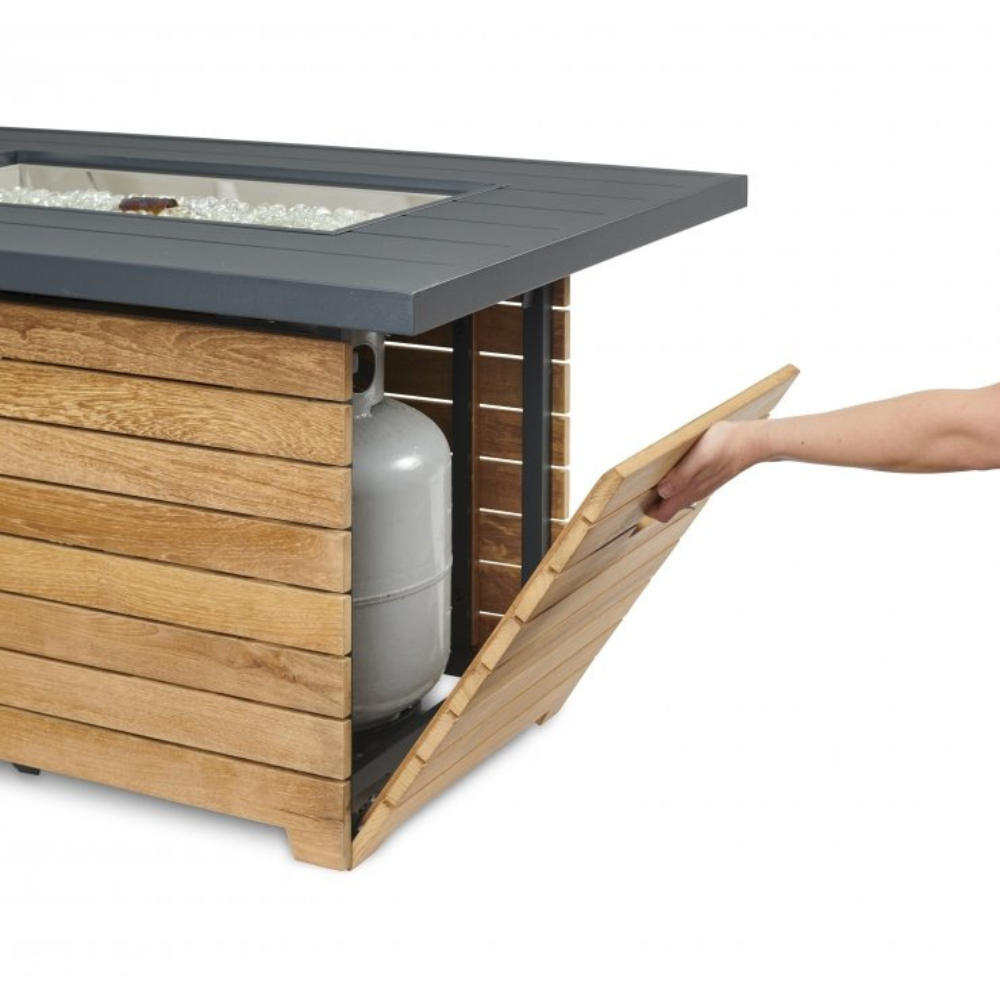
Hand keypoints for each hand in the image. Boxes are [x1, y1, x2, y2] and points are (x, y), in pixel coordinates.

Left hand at [648, 420, 765, 522]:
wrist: (753, 441)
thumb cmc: (726, 445)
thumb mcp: (699, 457)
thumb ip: (680, 476)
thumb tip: (663, 492)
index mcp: (690, 490)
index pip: (663, 514)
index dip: (647, 511)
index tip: (634, 499)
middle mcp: (695, 493)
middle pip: (668, 508)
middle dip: (652, 503)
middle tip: (638, 488)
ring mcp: (703, 486)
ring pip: (678, 498)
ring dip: (663, 494)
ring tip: (651, 479)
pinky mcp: (709, 477)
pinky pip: (687, 487)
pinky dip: (675, 485)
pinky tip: (673, 470)